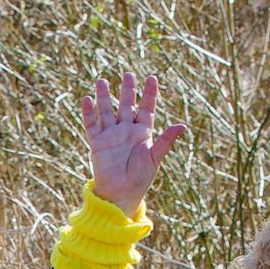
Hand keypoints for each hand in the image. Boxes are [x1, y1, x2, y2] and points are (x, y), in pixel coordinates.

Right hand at [82, 73, 183, 212]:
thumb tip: (182, 126)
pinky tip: (87, 99)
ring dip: (105, 96)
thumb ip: (166, 141)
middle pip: (127, 105)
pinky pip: (92, 124)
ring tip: (102, 81)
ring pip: (107, 111)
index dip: (149, 94)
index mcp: (143, 133)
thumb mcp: (155, 158)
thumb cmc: (140, 178)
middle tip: (127, 74)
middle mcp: (126, 131)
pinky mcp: (97, 143)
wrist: (121, 194)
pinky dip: (89, 112)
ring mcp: (111, 135)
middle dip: (127, 90)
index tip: (151, 78)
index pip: (146, 108)